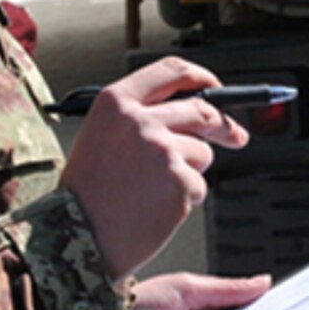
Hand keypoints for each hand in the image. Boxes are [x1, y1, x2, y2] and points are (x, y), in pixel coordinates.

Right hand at [59, 57, 249, 278]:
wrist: (74, 238)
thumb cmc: (86, 194)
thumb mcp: (101, 136)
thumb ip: (140, 116)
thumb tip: (190, 114)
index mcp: (117, 101)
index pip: (172, 71)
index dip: (201, 78)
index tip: (216, 89)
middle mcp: (141, 120)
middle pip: (201, 109)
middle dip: (223, 124)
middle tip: (234, 135)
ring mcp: (162, 150)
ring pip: (202, 152)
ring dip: (190, 171)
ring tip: (153, 191)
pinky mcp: (179, 181)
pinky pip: (197, 186)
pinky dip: (183, 199)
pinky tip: (154, 209)